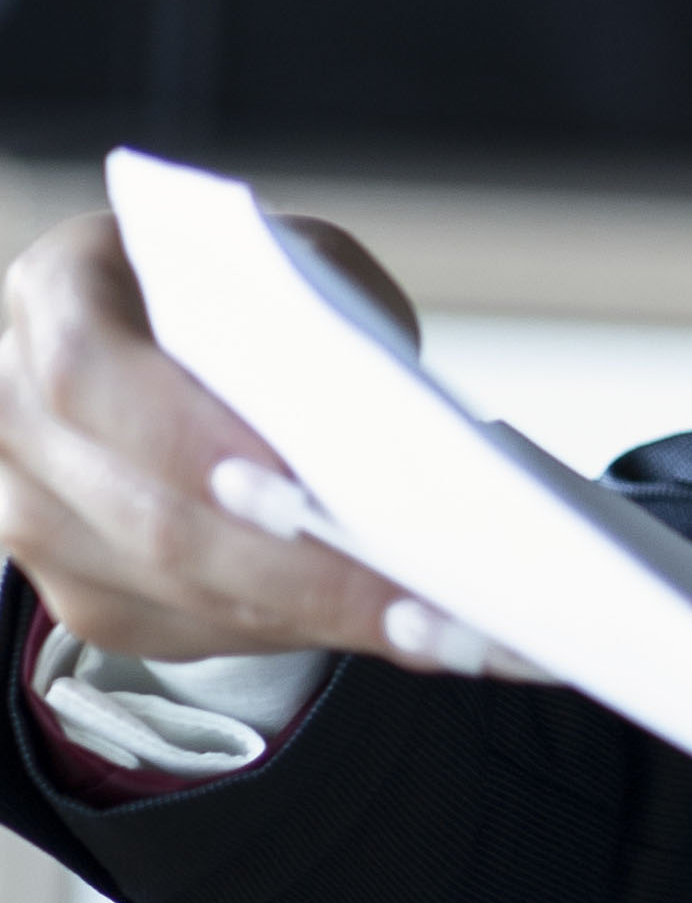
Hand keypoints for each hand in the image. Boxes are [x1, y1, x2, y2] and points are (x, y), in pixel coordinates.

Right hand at [0, 214, 521, 674]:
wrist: (204, 343)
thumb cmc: (260, 301)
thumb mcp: (297, 270)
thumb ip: (314, 331)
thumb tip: (375, 432)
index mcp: (62, 290)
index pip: (92, 371)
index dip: (187, 438)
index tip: (295, 493)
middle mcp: (16, 404)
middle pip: (144, 511)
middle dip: (296, 569)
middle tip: (422, 602)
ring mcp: (31, 504)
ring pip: (166, 587)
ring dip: (312, 617)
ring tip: (438, 629)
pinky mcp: (75, 582)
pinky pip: (181, 626)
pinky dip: (293, 631)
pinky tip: (386, 630)